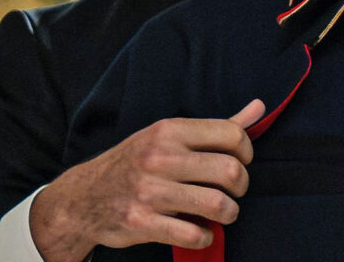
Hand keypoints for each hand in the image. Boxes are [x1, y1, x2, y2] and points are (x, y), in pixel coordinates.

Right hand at [29, 99, 264, 261]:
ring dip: (229, 213)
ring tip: (224, 212)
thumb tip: (260, 107)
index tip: (241, 161)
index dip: (247, 150)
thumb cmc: (136, 162)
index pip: (231, 134)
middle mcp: (160, 157)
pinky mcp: (140, 222)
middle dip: (242, 185)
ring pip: (217, 204)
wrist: (83, 198)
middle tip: (234, 191)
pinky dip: (205, 237)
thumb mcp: (170, 136)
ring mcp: (149, 191)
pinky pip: (192, 234)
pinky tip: (201, 231)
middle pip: (230, 171)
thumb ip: (217, 127)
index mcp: (169, 131)